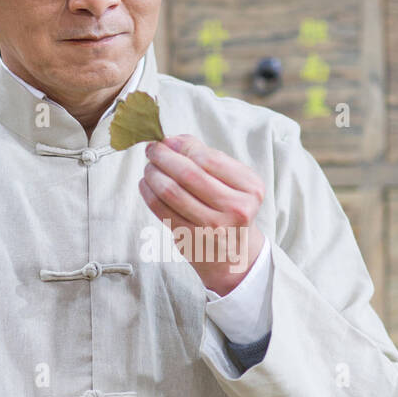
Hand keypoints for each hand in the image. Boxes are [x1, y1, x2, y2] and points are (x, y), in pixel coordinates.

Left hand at [139, 135, 264, 295]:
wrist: (235, 256)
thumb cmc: (230, 210)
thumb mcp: (234, 183)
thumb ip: (208, 158)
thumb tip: (172, 140)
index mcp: (251, 188)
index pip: (209, 158)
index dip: (183, 146)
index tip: (168, 141)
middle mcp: (236, 209)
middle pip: (189, 174)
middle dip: (164, 157)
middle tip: (152, 150)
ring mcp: (213, 228)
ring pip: (172, 191)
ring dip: (153, 174)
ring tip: (149, 167)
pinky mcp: (191, 240)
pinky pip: (162, 210)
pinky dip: (148, 193)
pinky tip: (146, 184)